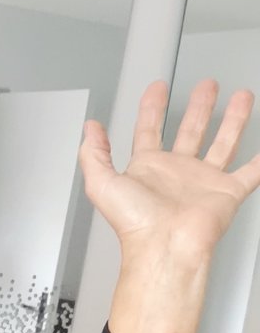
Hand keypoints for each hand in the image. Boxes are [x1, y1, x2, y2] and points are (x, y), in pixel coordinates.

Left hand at [80, 80, 259, 259]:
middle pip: (190, 130)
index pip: (149, 129)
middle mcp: (177, 172)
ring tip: (241, 97)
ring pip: (222, 142)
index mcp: (148, 167)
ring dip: (232, 120)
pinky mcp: (228, 192)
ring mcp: (204, 181)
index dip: (152, 107)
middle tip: (207, 86)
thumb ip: (94, 153)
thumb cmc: (135, 222)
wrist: (165, 245)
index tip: (158, 88)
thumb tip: (89, 129)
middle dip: (199, 106)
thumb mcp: (102, 183)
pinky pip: (251, 173)